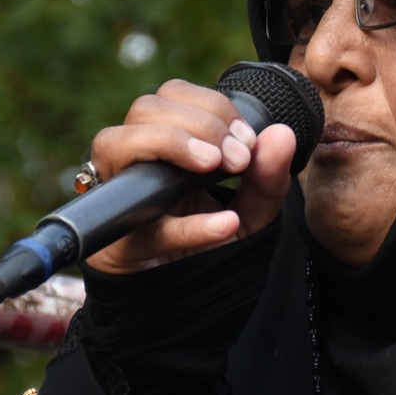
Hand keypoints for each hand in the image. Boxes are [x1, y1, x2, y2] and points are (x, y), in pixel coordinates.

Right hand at [82, 79, 297, 275]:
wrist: (179, 300)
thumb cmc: (205, 239)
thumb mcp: (249, 209)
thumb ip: (268, 176)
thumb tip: (281, 133)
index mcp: (162, 144)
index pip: (171, 94)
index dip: (211, 106)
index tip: (248, 139)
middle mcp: (131, 162)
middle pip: (144, 109)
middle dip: (198, 124)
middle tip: (237, 158)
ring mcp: (117, 200)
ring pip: (114, 143)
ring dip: (171, 143)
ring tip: (214, 166)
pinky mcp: (118, 246)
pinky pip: (144, 227)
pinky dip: (190, 225)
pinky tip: (225, 224)